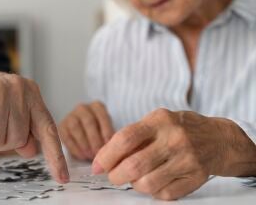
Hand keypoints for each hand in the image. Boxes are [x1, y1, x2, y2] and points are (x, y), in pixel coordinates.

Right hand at [59, 101, 113, 159]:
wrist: (84, 132)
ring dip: (84, 143)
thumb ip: (109, 135)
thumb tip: (111, 147)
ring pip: (76, 127)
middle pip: (89, 121)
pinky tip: (82, 156)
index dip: (106, 131)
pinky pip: (66, 136)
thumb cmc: (100, 132)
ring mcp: (70, 116)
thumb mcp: (107, 129)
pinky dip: (75, 148)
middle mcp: (83, 108)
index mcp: (97, 106)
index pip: (102, 116)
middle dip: (95, 139)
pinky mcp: (61, 126)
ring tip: (90, 156)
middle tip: (99, 153)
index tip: (109, 145)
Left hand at [92, 108, 247, 199]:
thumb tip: (105, 156)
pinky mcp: (196, 178)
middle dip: (115, 175)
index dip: (106, 155)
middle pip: (134, 165)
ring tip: (134, 178)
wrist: (217, 138)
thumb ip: (133, 135)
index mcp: (160, 120)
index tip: (97, 166)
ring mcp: (187, 160)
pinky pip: (164, 194)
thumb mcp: (156, 121)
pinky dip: (152, 192)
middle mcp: (174, 139)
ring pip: (147, 184)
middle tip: (112, 176)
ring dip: (133, 185)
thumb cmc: (179, 128)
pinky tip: (153, 181)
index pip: (125, 138)